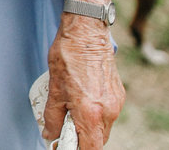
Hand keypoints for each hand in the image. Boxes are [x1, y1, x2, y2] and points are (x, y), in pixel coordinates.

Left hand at [43, 16, 122, 149]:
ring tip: (71, 115)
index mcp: (91, 113)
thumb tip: (50, 134)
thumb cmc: (69, 55)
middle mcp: (108, 111)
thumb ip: (52, 116)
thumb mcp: (54, 88)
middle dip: (82, 140)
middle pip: (98, 140)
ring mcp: (116, 103)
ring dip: (89, 128)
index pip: (90, 149)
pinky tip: (82, 103)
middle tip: (65, 132)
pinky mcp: (118, 94)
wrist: (87, 31)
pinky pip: (108, 114)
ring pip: (104, 128)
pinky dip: (96, 115)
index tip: (65, 146)